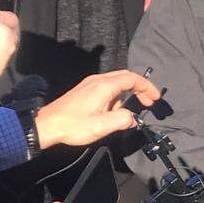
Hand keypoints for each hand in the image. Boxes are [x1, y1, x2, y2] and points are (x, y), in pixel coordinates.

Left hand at [35, 69, 160, 149]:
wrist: (47, 125)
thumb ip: (122, 120)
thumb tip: (132, 118)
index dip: (147, 86)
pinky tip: (111, 112)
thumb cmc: (74, 125)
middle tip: (149, 102)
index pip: (132, 78)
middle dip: (140, 88)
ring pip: (116, 83)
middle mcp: (98, 80)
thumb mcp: (101, 126)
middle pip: (125, 76)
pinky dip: (116, 96)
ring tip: (125, 114)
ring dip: (126, 95)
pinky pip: (107, 88)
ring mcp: (90, 84)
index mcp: (105, 85)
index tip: (155, 98)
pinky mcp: (85, 90)